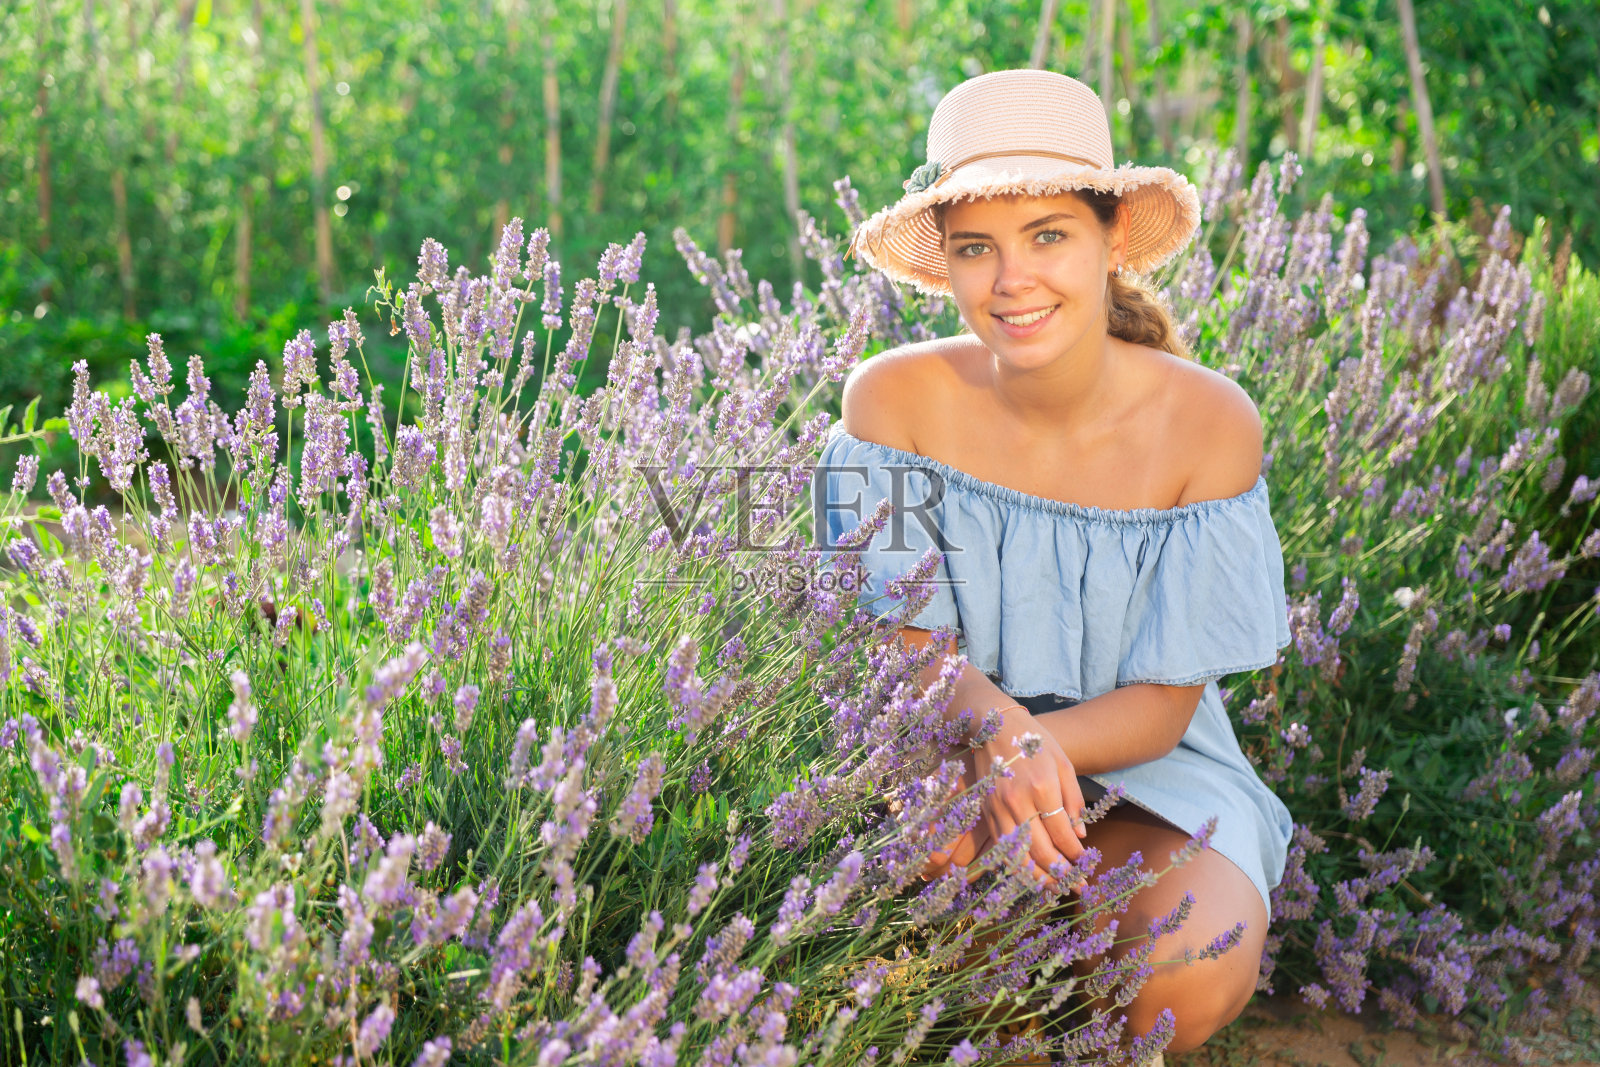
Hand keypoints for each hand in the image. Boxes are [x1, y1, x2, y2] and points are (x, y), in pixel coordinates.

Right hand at [920, 707, 1086, 886]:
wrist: (994, 726)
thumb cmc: (1033, 742)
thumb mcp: (1063, 764)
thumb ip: (1073, 800)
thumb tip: (1080, 835)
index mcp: (1042, 787)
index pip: (1062, 834)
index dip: (1075, 855)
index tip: (1086, 865)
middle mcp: (1018, 801)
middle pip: (1041, 851)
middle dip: (1062, 874)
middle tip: (1076, 886)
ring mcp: (999, 808)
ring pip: (1018, 855)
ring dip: (1038, 877)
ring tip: (1054, 889)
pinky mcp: (986, 811)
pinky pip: (1002, 847)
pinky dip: (1016, 864)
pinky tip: (1030, 873)